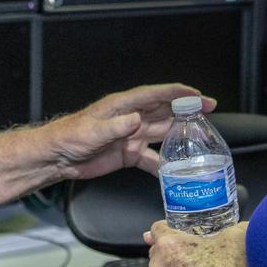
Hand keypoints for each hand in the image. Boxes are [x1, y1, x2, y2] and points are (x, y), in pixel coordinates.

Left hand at [44, 83, 215, 179]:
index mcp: (123, 106)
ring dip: (180, 135)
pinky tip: (175, 172)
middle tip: (210, 110)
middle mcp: (130, 118)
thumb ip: (115, 127)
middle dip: (187, 110)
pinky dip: (164, 164)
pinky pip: (151, 158)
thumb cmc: (69, 137)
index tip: (197, 95)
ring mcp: (131, 136)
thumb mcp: (92, 132)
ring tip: (200, 139)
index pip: (156, 95)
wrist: (56, 158)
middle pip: (164, 111)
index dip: (178, 93)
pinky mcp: (128, 154)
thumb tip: (137, 120)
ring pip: (161, 132)